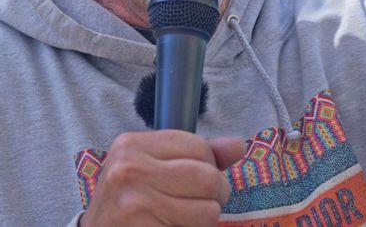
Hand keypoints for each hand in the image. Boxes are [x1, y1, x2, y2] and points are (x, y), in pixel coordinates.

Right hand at [80, 130, 245, 226]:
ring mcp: (136, 204)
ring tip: (182, 218)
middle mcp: (130, 170)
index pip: (198, 146)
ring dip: (205, 219)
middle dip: (214, 194)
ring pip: (209, 211)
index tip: (194, 179)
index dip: (207, 165)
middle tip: (198, 203)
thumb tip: (237, 145)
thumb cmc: (127, 201)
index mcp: (131, 145)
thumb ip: (194, 154)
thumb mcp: (149, 168)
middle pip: (208, 177)